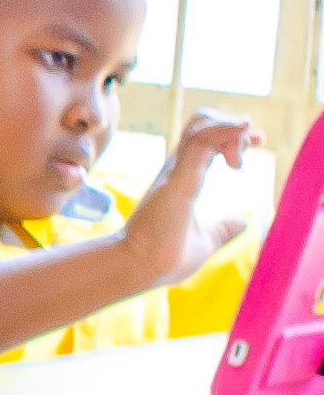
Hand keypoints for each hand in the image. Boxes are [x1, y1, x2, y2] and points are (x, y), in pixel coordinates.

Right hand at [127, 113, 266, 287]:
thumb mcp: (205, 241)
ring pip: (202, 127)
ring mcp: (175, 171)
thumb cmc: (162, 260)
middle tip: (258, 139)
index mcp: (181, 181)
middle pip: (201, 125)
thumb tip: (244, 221)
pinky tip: (242, 129)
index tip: (257, 141)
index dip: (230, 135)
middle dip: (232, 126)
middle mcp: (176, 170)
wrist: (137, 268)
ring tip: (251, 145)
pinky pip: (202, 140)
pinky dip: (225, 130)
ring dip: (232, 129)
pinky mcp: (179, 177)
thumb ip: (223, 228)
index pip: (204, 142)